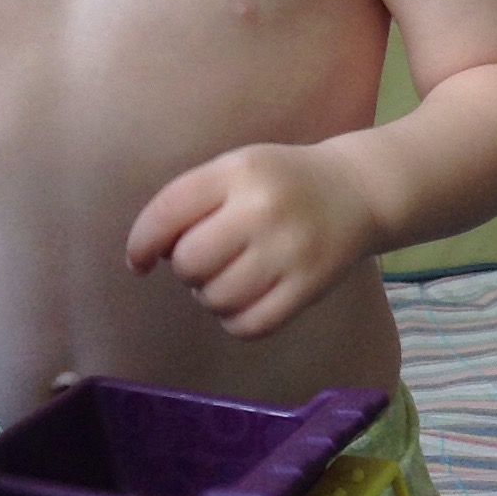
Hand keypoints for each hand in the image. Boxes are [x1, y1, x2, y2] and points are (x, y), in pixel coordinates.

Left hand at [126, 144, 379, 338]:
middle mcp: (263, 208)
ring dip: (210, 297)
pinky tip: (243, 303)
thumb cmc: (282, 183)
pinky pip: (249, 325)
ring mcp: (289, 250)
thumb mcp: (237, 170)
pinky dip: (235, 321)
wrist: (357, 192)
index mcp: (238, 171)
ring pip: (217, 298)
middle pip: (189, 262)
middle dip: (186, 269)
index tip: (139, 262)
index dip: (141, 243)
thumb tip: (145, 255)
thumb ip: (192, 201)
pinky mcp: (309, 287)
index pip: (168, 212)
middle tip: (207, 261)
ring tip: (229, 279)